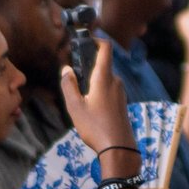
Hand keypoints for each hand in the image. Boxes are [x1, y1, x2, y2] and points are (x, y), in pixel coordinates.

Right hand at [59, 39, 135, 159]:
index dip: (96, 40)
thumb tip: (66, 70)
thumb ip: (69, 85)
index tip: (85, 40)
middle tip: (72, 73)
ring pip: (105, 79)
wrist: (119, 148)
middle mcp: (115, 81)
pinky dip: (98, 90)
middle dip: (88, 65)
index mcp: (104, 78)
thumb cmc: (95, 126)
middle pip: (102, 64)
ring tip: (77, 94)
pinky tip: (89, 106)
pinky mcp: (122, 103)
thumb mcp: (75, 107)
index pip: (106, 49)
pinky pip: (109, 89)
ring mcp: (121, 93)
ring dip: (92, 80)